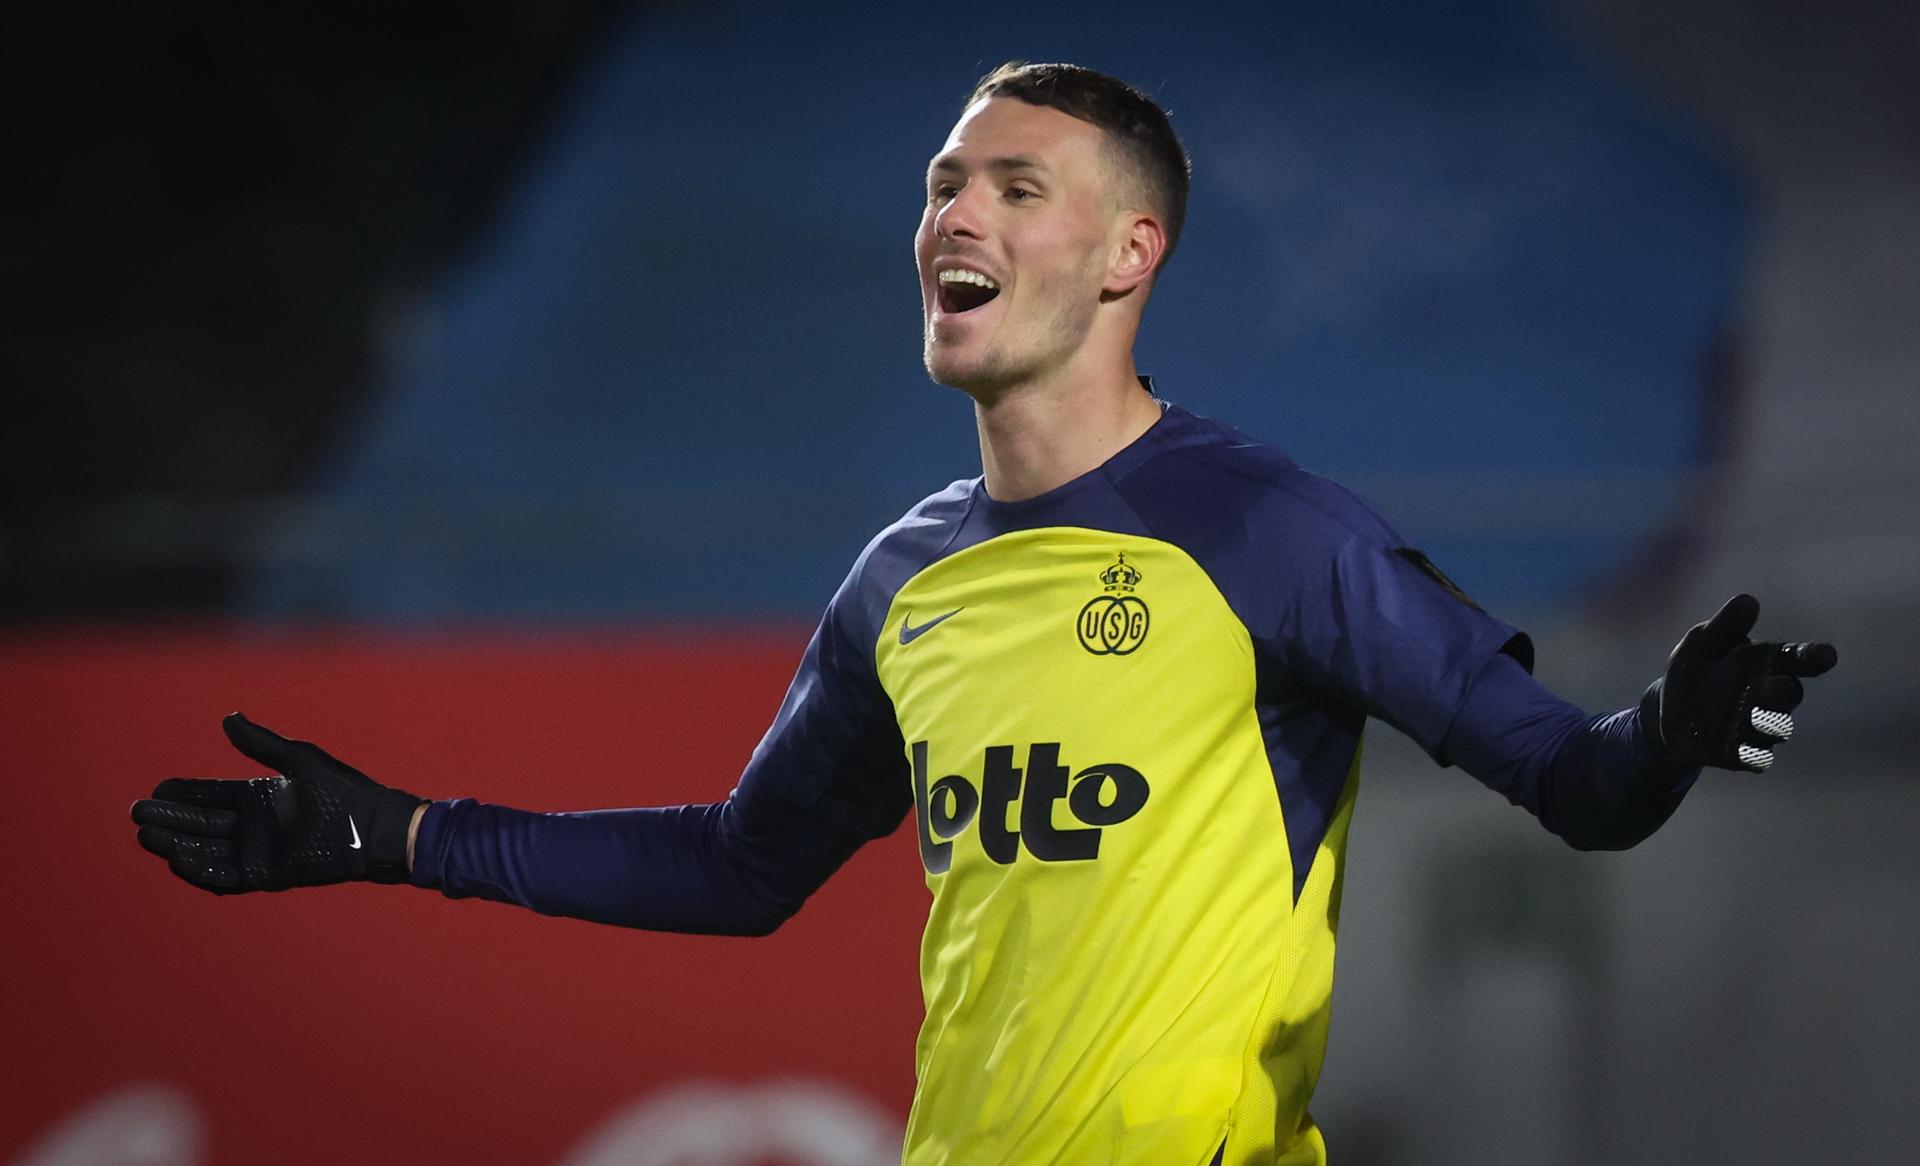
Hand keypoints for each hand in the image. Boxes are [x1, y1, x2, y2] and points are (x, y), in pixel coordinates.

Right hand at [131, 712, 424, 891]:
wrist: (378, 829)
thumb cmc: (345, 791)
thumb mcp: (300, 761)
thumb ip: (262, 744)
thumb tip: (228, 717)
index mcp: (260, 797)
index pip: (210, 795)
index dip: (183, 794)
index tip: (155, 790)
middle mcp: (255, 826)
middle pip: (201, 823)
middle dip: (169, 819)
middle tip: (137, 814)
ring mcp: (260, 852)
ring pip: (207, 850)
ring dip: (177, 844)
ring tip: (148, 836)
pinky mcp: (269, 875)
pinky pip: (227, 876)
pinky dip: (202, 871)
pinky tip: (178, 860)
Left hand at [1642, 594, 1837, 771]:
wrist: (1667, 713)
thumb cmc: (1694, 670)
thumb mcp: (1701, 643)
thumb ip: (1725, 625)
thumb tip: (1748, 601)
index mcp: (1766, 663)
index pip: (1798, 658)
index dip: (1814, 656)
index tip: (1827, 655)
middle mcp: (1768, 695)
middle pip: (1790, 694)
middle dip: (1783, 691)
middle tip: (1771, 686)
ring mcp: (1759, 725)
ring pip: (1778, 727)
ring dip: (1768, 723)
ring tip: (1751, 716)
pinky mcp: (1744, 752)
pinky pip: (1757, 757)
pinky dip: (1753, 754)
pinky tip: (1742, 750)